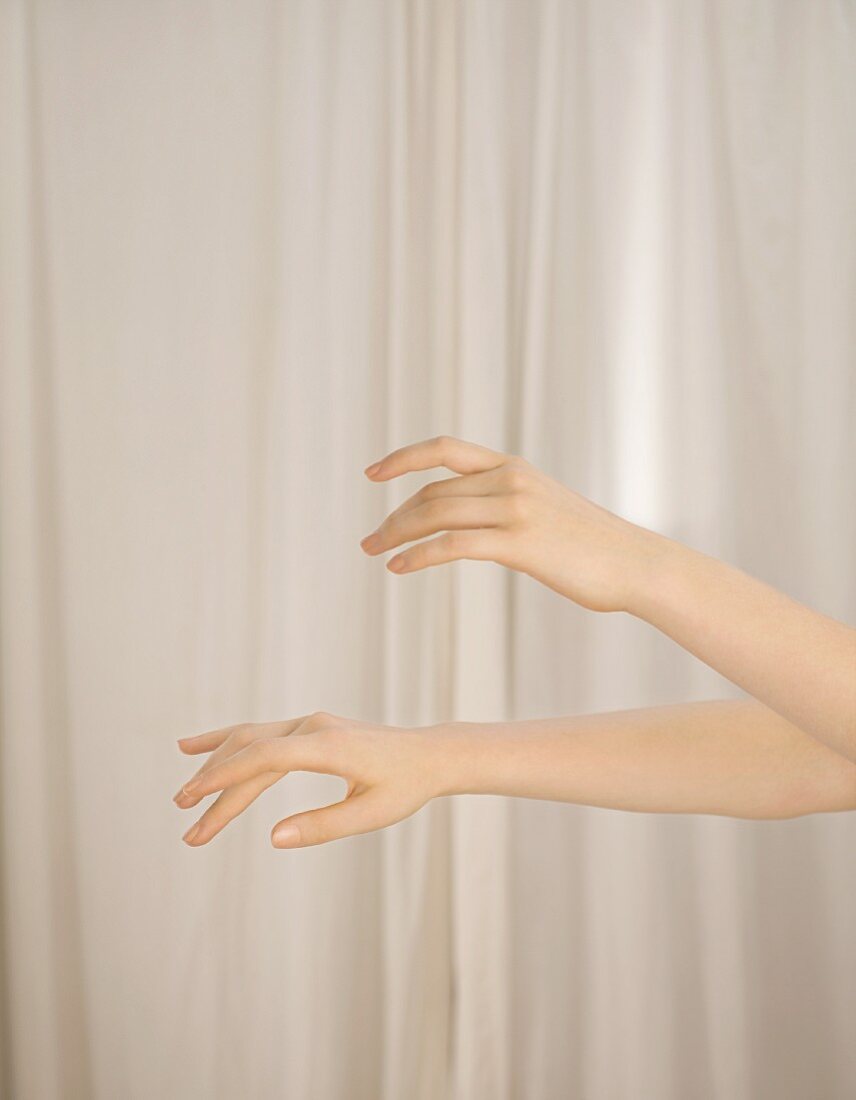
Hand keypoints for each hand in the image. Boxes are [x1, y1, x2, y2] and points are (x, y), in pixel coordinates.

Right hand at [173, 711, 445, 847]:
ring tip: (182, 799)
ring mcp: (308, 724)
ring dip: (214, 769)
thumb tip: (273, 838)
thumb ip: (323, 826)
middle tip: (189, 831)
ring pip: (248, 741)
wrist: (429, 754)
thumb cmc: (405, 787)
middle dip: (215, 791)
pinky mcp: (307, 729)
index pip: (265, 757)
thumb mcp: (371, 815)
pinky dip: (225, 741)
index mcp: (329, 746)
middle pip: (250, 754)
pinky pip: (259, 734)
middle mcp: (313, 727)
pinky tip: (191, 747)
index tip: (194, 799)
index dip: (226, 777)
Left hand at [361, 435, 663, 612]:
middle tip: (369, 541)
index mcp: (514, 467)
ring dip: (396, 534)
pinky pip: (452, 545)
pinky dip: (418, 555)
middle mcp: (510, 480)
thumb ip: (508, 504)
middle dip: (393, 516)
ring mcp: (515, 509)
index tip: (372, 473)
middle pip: (432, 492)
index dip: (403, 457)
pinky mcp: (519, 543)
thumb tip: (472, 522)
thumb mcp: (545, 509)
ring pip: (435, 515)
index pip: (445, 450)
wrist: (636, 563)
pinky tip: (398, 567)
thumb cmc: (592, 545)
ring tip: (375, 553)